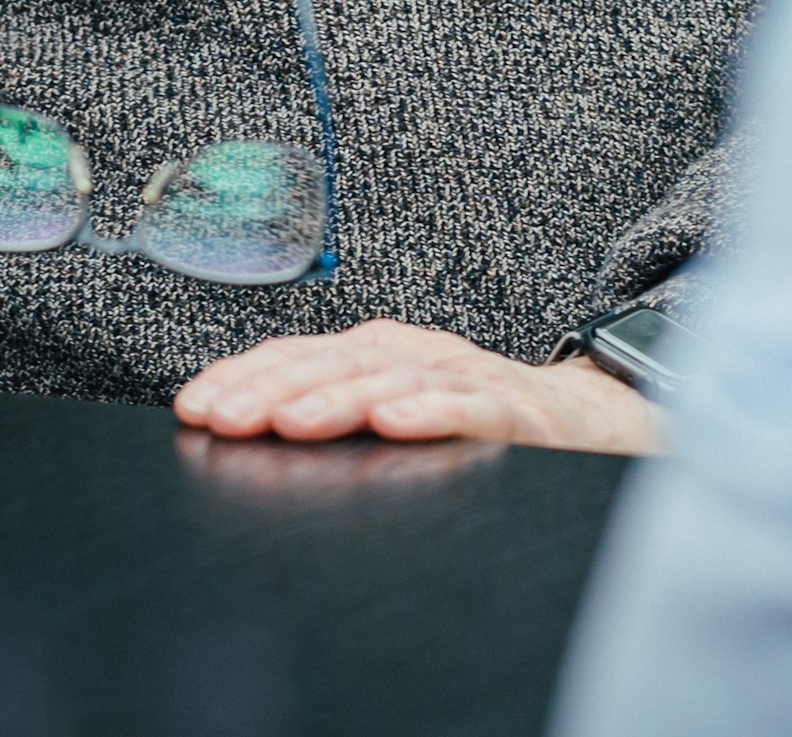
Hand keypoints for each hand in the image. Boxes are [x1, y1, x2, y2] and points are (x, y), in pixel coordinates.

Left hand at [170, 319, 664, 453]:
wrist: (596, 423)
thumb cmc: (481, 424)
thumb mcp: (400, 410)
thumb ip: (337, 416)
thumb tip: (247, 436)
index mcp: (385, 355)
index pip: (303, 355)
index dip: (246, 375)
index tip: (194, 405)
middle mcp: (421, 356)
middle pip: (337, 362)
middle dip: (272, 388)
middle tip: (222, 417)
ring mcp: (470, 380)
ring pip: (394, 379)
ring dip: (336, 397)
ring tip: (288, 421)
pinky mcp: (519, 413)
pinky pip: (470, 408)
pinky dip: (430, 411)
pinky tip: (392, 422)